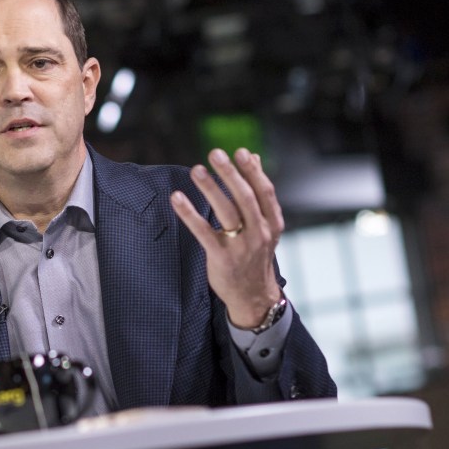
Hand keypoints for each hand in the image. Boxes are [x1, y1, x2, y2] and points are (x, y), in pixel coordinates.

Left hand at [170, 148, 283, 328]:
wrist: (253, 296)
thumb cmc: (255, 255)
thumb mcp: (265, 225)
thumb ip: (257, 191)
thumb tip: (253, 156)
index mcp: (272, 223)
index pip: (264, 192)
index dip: (253, 171)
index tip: (240, 152)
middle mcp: (259, 233)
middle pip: (245, 198)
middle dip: (230, 174)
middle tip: (215, 154)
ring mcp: (241, 246)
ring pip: (226, 212)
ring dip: (211, 189)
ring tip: (196, 170)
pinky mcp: (221, 258)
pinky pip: (203, 232)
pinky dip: (189, 214)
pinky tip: (177, 198)